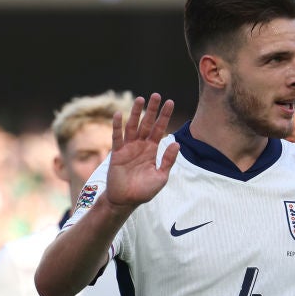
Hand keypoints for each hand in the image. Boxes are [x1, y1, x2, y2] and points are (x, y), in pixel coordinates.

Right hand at [106, 94, 178, 209]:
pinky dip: (117, 126)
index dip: (165, 116)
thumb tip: (177, 144)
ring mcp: (128, 148)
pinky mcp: (117, 153)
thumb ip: (168, 160)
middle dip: (152, 110)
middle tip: (156, 95)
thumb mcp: (161, 176)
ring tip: (140, 99)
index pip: (160, 129)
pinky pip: (117, 137)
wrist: (126, 200)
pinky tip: (118, 114)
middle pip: (147, 123)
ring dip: (135, 113)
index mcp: (152, 150)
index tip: (170, 102)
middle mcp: (140, 145)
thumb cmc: (144, 190)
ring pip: (132, 126)